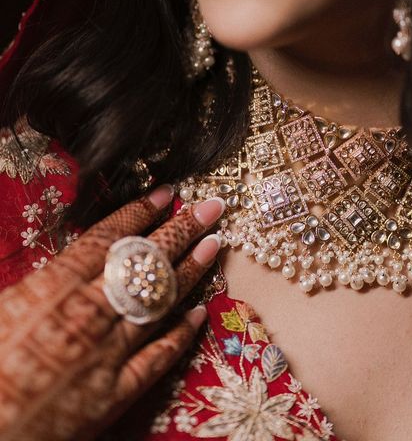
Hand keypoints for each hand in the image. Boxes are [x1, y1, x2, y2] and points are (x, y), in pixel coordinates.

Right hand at [0, 185, 224, 440]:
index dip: (142, 212)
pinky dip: (181, 334)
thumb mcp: (2, 306)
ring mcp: (107, 354)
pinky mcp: (115, 393)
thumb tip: (76, 256)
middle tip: (212, 207)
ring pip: (160, 302)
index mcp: (55, 289)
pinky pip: (158, 357)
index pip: (111, 239)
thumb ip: (44, 280)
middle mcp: (89, 314)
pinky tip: (200, 313)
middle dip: (182, 231)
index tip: (168, 193)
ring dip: (191, 272)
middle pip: (146, 263)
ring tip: (214, 245)